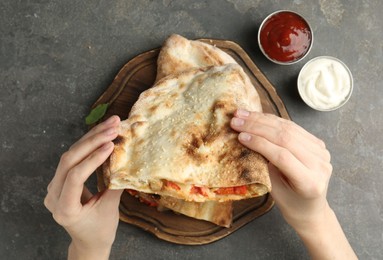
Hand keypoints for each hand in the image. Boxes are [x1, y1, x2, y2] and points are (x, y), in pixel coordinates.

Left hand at [44, 115, 122, 259]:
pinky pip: (73, 158)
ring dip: (91, 138)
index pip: (75, 177)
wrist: (89, 242)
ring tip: (111, 124)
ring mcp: (55, 187)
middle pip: (69, 160)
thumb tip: (125, 161)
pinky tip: (102, 133)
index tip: (111, 145)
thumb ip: (115, 185)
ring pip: (70, 155)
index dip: (93, 159)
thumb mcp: (110, 210)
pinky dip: (88, 145)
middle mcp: (54, 196)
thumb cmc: (100, 231)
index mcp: (65, 209)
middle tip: (113, 127)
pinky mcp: (60, 180)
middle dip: (92, 141)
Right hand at [230, 109, 330, 228]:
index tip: (240, 136)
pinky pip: (293, 127)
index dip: (260, 144)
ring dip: (263, 119)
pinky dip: (273, 120)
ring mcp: (321, 152)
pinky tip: (257, 116)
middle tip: (236, 121)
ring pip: (289, 128)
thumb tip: (245, 140)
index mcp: (310, 182)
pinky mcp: (318, 143)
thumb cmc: (290, 203)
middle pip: (286, 138)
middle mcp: (320, 165)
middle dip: (258, 127)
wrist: (311, 208)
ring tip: (242, 115)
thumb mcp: (274, 190)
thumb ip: (264, 166)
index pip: (282, 156)